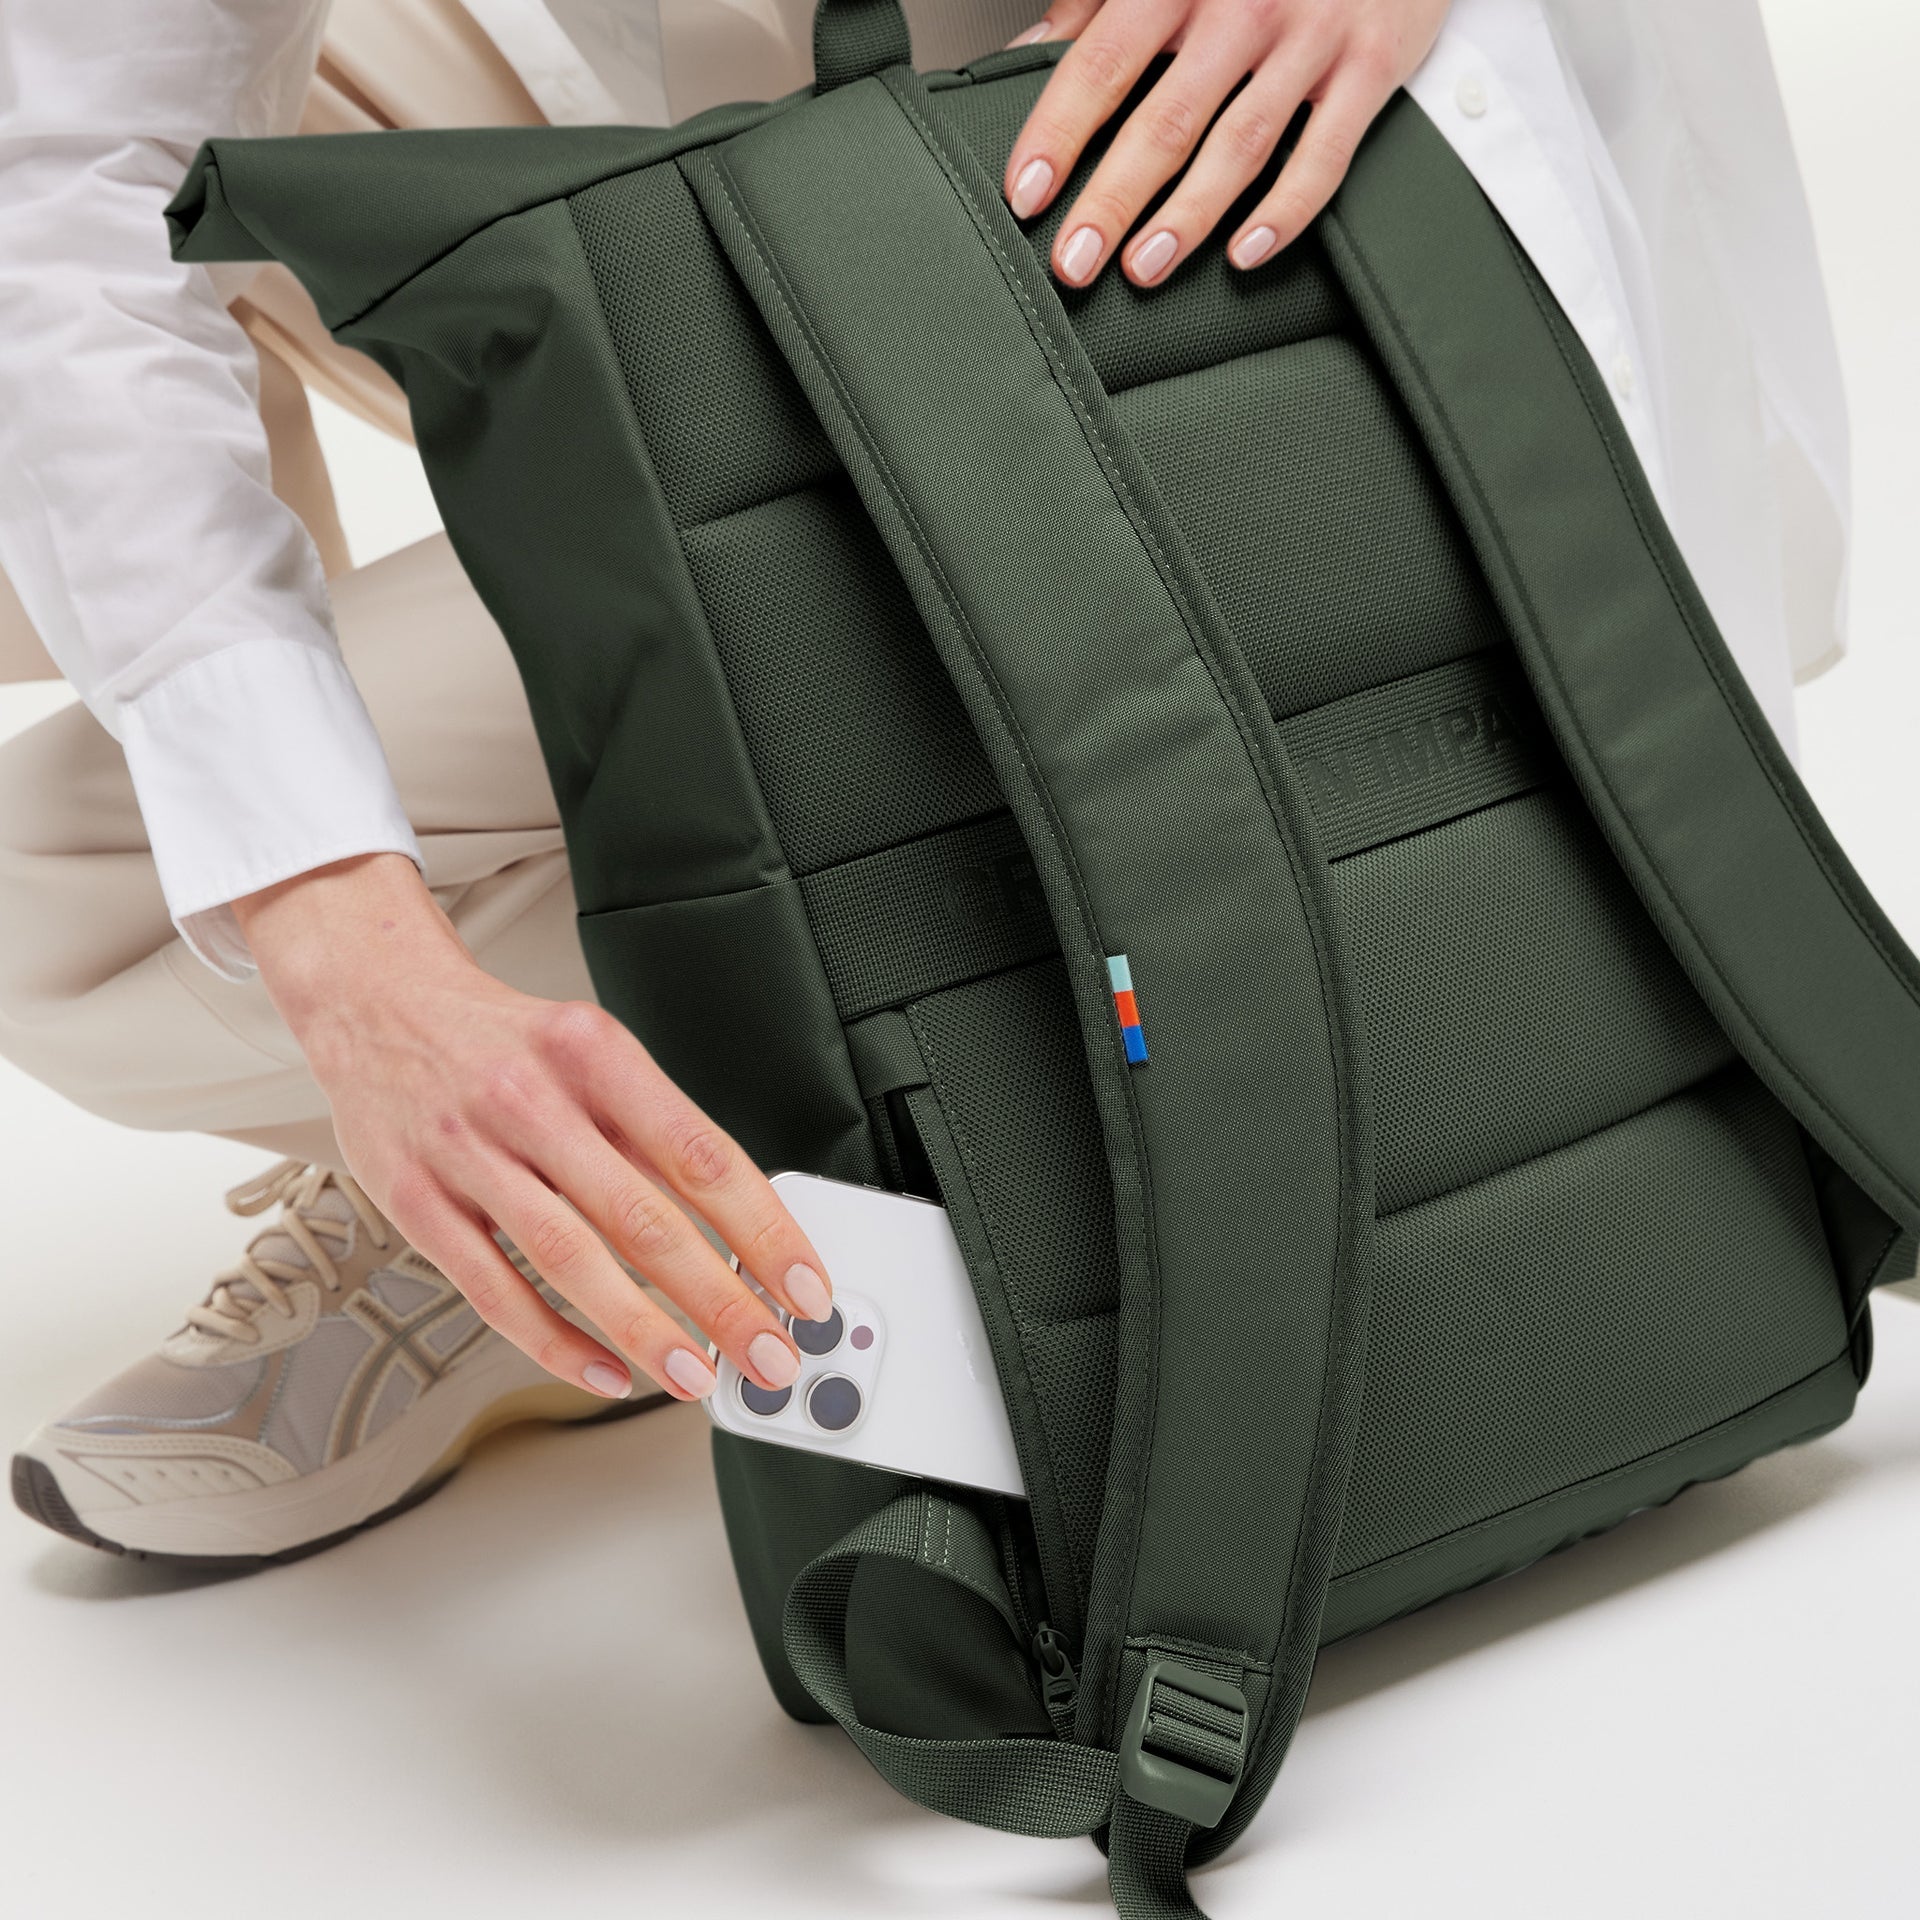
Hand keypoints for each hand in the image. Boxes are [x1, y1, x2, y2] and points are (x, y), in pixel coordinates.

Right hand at [233, 853, 830, 1404]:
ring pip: (570, 1260)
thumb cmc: (502, 1041)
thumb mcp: (592, 1052)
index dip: (761, 1229)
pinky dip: (554, 1340)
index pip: (700, 1154)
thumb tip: (738, 1224)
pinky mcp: (415, 1201)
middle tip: (769, 1354)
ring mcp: (467, 1152)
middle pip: (643, 1218)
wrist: (379, 1004)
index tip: (802, 1283)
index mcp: (594, 1053)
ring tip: (697, 1374)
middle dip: (720, 1299)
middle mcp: (532, 1099)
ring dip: (645, 1329)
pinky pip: (493, 1289)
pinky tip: (605, 1369)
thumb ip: (653, 1132)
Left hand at [1002, 0, 1449, 285]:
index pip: (1103, 61)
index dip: (1058, 132)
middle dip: (1112, 200)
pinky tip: (1245, 253)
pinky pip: (1325, 154)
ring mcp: (1312, 34)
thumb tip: (1028, 55)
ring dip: (1188, 217)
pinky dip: (1285, 212)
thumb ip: (1100, 3)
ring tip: (1143, 269)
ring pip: (1240, 145)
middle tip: (1073, 263)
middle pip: (1166, 119)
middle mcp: (1246, 1)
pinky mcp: (1370, 64)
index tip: (1025, 194)